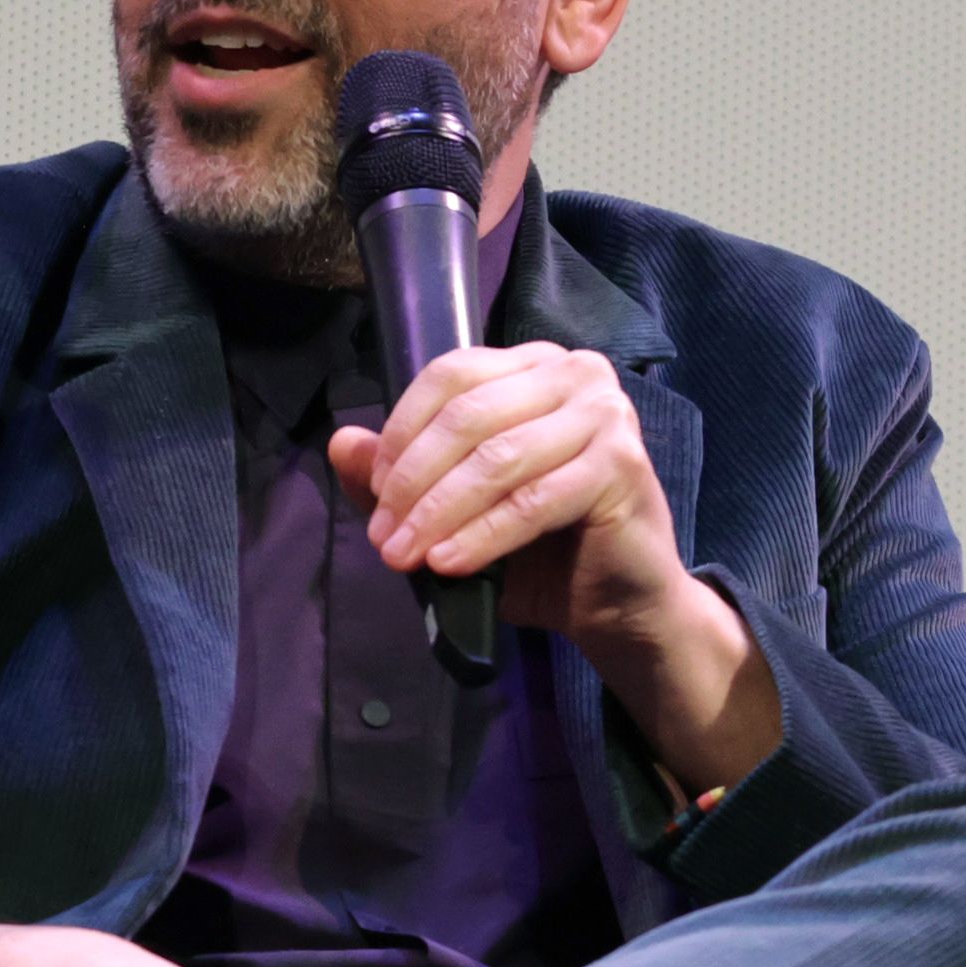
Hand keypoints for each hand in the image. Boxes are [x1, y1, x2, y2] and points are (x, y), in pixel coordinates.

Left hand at [334, 343, 778, 790]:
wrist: (620, 601)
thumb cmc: (542, 549)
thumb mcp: (455, 510)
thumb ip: (402, 475)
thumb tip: (343, 443)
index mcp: (534, 366)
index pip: (451, 376)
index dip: (402, 434)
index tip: (376, 499)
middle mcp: (577, 372)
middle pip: (468, 414)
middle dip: (414, 481)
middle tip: (386, 540)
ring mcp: (606, 414)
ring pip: (497, 458)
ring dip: (439, 512)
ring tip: (407, 557)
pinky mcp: (622, 465)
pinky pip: (533, 500)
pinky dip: (483, 535)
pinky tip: (450, 564)